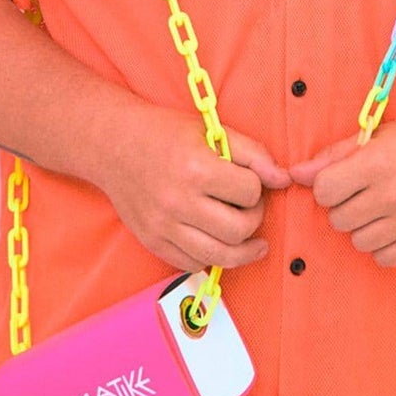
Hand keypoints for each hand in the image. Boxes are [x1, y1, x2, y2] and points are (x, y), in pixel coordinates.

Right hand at [101, 100, 290, 273]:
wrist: (113, 145)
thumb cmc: (165, 133)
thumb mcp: (210, 131)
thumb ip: (252, 153)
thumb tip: (283, 180)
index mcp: (195, 168)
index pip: (249, 191)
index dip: (256, 186)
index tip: (248, 181)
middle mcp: (178, 201)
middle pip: (238, 230)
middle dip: (254, 219)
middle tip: (249, 207)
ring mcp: (163, 226)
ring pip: (220, 256)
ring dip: (242, 248)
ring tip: (249, 237)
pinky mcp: (153, 242)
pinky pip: (193, 264)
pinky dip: (211, 256)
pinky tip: (216, 241)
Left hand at [287, 110, 395, 267]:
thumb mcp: (375, 137)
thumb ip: (333, 157)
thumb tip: (295, 174)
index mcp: (376, 163)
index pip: (323, 191)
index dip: (327, 187)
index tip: (341, 181)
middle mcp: (392, 195)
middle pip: (338, 219)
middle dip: (345, 206)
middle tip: (365, 192)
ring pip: (358, 241)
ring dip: (364, 227)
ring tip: (382, 207)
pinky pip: (383, 258)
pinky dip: (384, 244)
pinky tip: (395, 224)